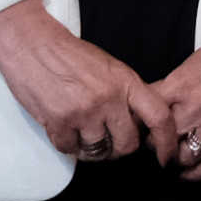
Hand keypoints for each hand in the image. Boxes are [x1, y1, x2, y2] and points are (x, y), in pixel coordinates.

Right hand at [0, 0, 171, 163]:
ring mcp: (84, 112)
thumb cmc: (71, 55)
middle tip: (111, 142)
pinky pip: (70, 149)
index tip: (166, 156)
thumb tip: (140, 124)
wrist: (33, 45)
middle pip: (127, 144)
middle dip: (120, 148)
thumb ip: (127, 95)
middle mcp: (109, 99)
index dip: (166, 142)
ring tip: (85, 133)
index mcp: (127, 82)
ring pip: (98, 151)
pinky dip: (69, 145)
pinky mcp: (58, 122)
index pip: (159, 117)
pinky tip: (67, 131)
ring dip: (92, 148)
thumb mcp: (111, 68)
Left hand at [148, 13, 200, 178]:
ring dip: (175, 161)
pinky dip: (198, 172)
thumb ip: (171, 88)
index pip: (148, 116)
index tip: (140, 130)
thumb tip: (152, 108)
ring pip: (185, 156)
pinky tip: (189, 173)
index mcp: (180, 86)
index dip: (140, 125)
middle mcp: (197, 106)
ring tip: (170, 160)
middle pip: (163, 140)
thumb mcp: (189, 64)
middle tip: (154, 146)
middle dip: (155, 145)